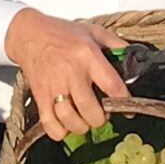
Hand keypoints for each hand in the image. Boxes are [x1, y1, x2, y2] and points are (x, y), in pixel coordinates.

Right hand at [6, 10, 128, 136]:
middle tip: (101, 114)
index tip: (128, 111)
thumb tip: (135, 59)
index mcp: (88, 56)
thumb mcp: (94, 32)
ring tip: (84, 120)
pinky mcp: (40, 95)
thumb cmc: (62, 33)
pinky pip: (50, 124)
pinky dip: (59, 132)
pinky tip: (65, 126)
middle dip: (100, 119)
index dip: (124, 102)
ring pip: (71, 120)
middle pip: (91, 110)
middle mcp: (71, 72)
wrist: (29, 33)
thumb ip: (116, 44)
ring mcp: (54, 86)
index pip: (112, 86)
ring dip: (82, 126)